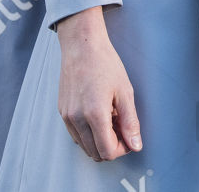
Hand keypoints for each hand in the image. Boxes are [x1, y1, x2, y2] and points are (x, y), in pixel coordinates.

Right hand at [56, 7, 141, 160]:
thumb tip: (136, 145)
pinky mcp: (62, 111)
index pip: (107, 151)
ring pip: (84, 146)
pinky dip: (88, 133)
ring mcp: (67, 116)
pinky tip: (98, 116)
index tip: (129, 136)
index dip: (122, 149)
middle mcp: (77, 119)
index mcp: (95, 114)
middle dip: (111, 146)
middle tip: (121, 127)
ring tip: (111, 118)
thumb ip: (130, 122)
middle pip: (95, 153)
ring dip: (99, 140)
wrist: (82, 46)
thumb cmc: (105, 64)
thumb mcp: (125, 92)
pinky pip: (75, 135)